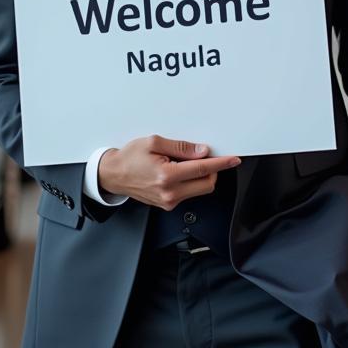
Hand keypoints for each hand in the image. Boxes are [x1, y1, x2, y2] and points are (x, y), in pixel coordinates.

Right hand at [97, 135, 240, 210]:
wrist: (113, 175)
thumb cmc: (129, 158)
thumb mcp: (154, 143)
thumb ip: (181, 147)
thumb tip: (202, 151)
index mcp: (167, 176)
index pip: (203, 169)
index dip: (221, 163)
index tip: (233, 159)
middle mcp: (170, 193)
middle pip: (207, 184)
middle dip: (212, 170)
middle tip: (205, 156)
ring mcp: (169, 201)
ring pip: (199, 189)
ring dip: (200, 176)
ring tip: (181, 163)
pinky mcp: (168, 205)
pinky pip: (189, 193)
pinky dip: (190, 181)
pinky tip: (177, 171)